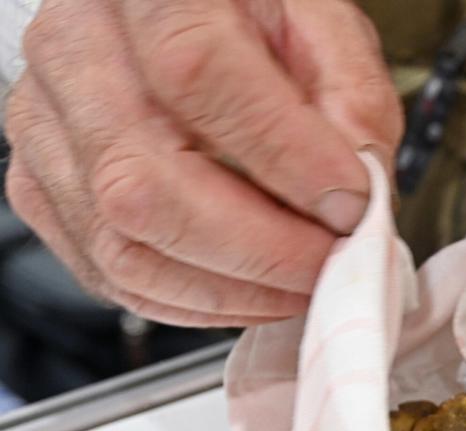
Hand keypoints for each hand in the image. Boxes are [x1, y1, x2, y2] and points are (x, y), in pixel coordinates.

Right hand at [4, 0, 401, 325]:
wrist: (169, 12)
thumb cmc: (245, 11)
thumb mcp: (318, 20)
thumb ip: (350, 93)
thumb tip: (361, 185)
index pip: (198, 73)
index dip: (286, 157)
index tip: (351, 204)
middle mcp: (75, 52)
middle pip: (143, 182)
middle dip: (261, 250)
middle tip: (331, 264)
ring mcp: (47, 126)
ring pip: (121, 243)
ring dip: (231, 290)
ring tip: (301, 287)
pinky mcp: (40, 187)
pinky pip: (108, 272)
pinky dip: (191, 301)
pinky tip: (248, 291)